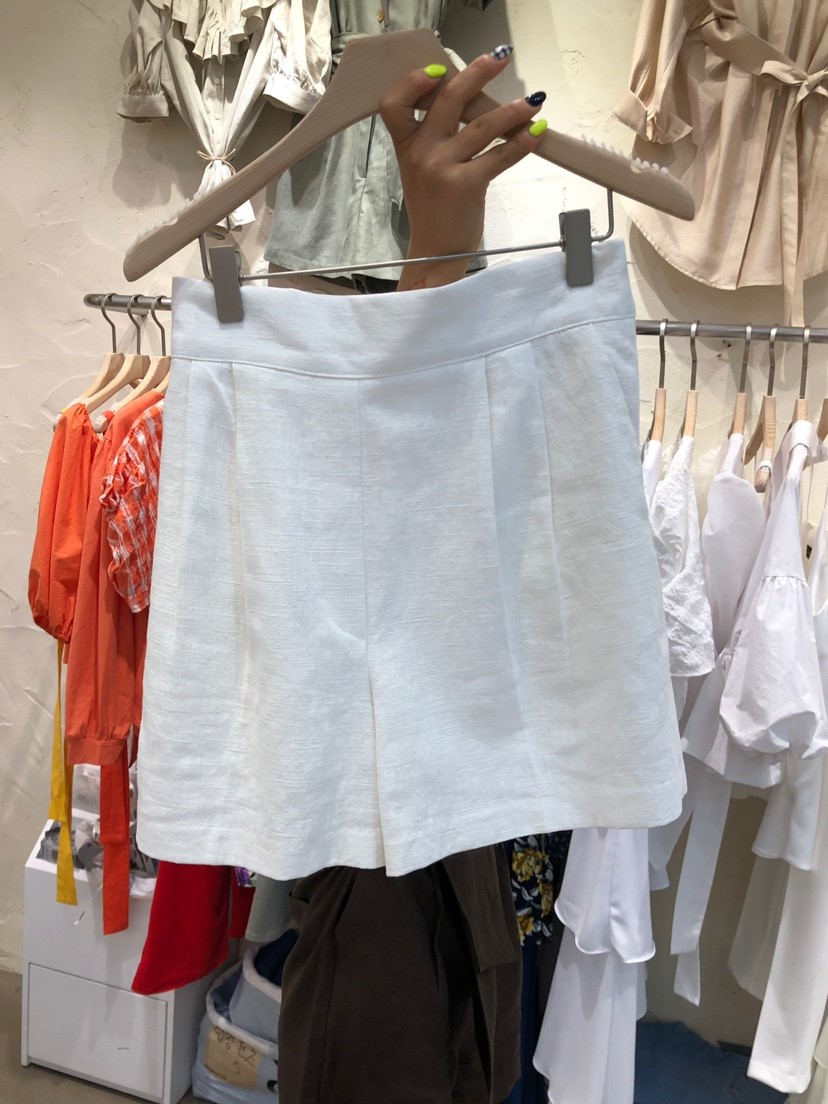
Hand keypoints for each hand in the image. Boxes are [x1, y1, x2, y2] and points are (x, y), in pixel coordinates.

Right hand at [379, 47, 547, 290]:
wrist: (435, 253)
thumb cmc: (435, 211)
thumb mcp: (423, 171)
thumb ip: (437, 138)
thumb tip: (472, 103)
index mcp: (406, 146)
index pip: (394, 103)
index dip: (413, 81)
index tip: (439, 69)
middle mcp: (421, 153)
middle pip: (448, 100)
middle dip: (477, 73)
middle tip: (500, 58)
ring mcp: (441, 169)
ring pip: (481, 126)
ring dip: (512, 111)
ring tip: (533, 102)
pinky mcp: (465, 186)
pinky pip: (499, 156)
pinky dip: (521, 143)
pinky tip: (536, 133)